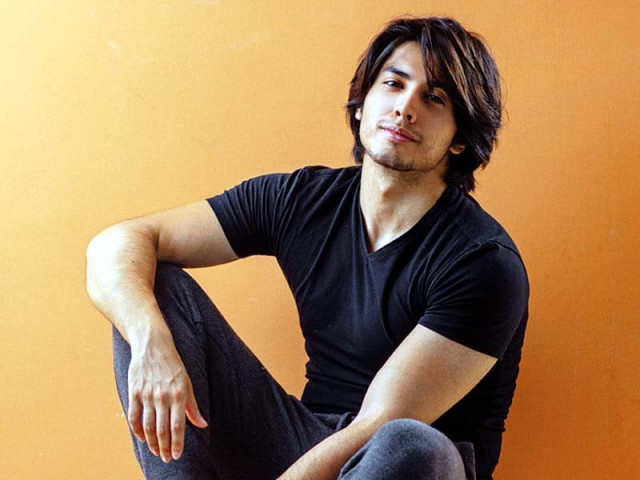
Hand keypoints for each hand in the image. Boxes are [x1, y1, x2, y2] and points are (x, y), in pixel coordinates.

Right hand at [127, 337, 207, 462]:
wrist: (153, 345)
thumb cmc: (173, 365)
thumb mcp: (187, 382)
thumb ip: (193, 406)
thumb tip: (202, 424)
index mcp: (179, 394)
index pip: (177, 426)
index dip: (177, 443)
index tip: (177, 455)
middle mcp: (163, 396)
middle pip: (162, 430)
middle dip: (164, 447)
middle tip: (166, 458)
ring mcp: (147, 395)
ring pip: (148, 426)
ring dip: (152, 442)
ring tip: (156, 451)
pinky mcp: (135, 392)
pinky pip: (134, 417)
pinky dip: (137, 430)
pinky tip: (143, 437)